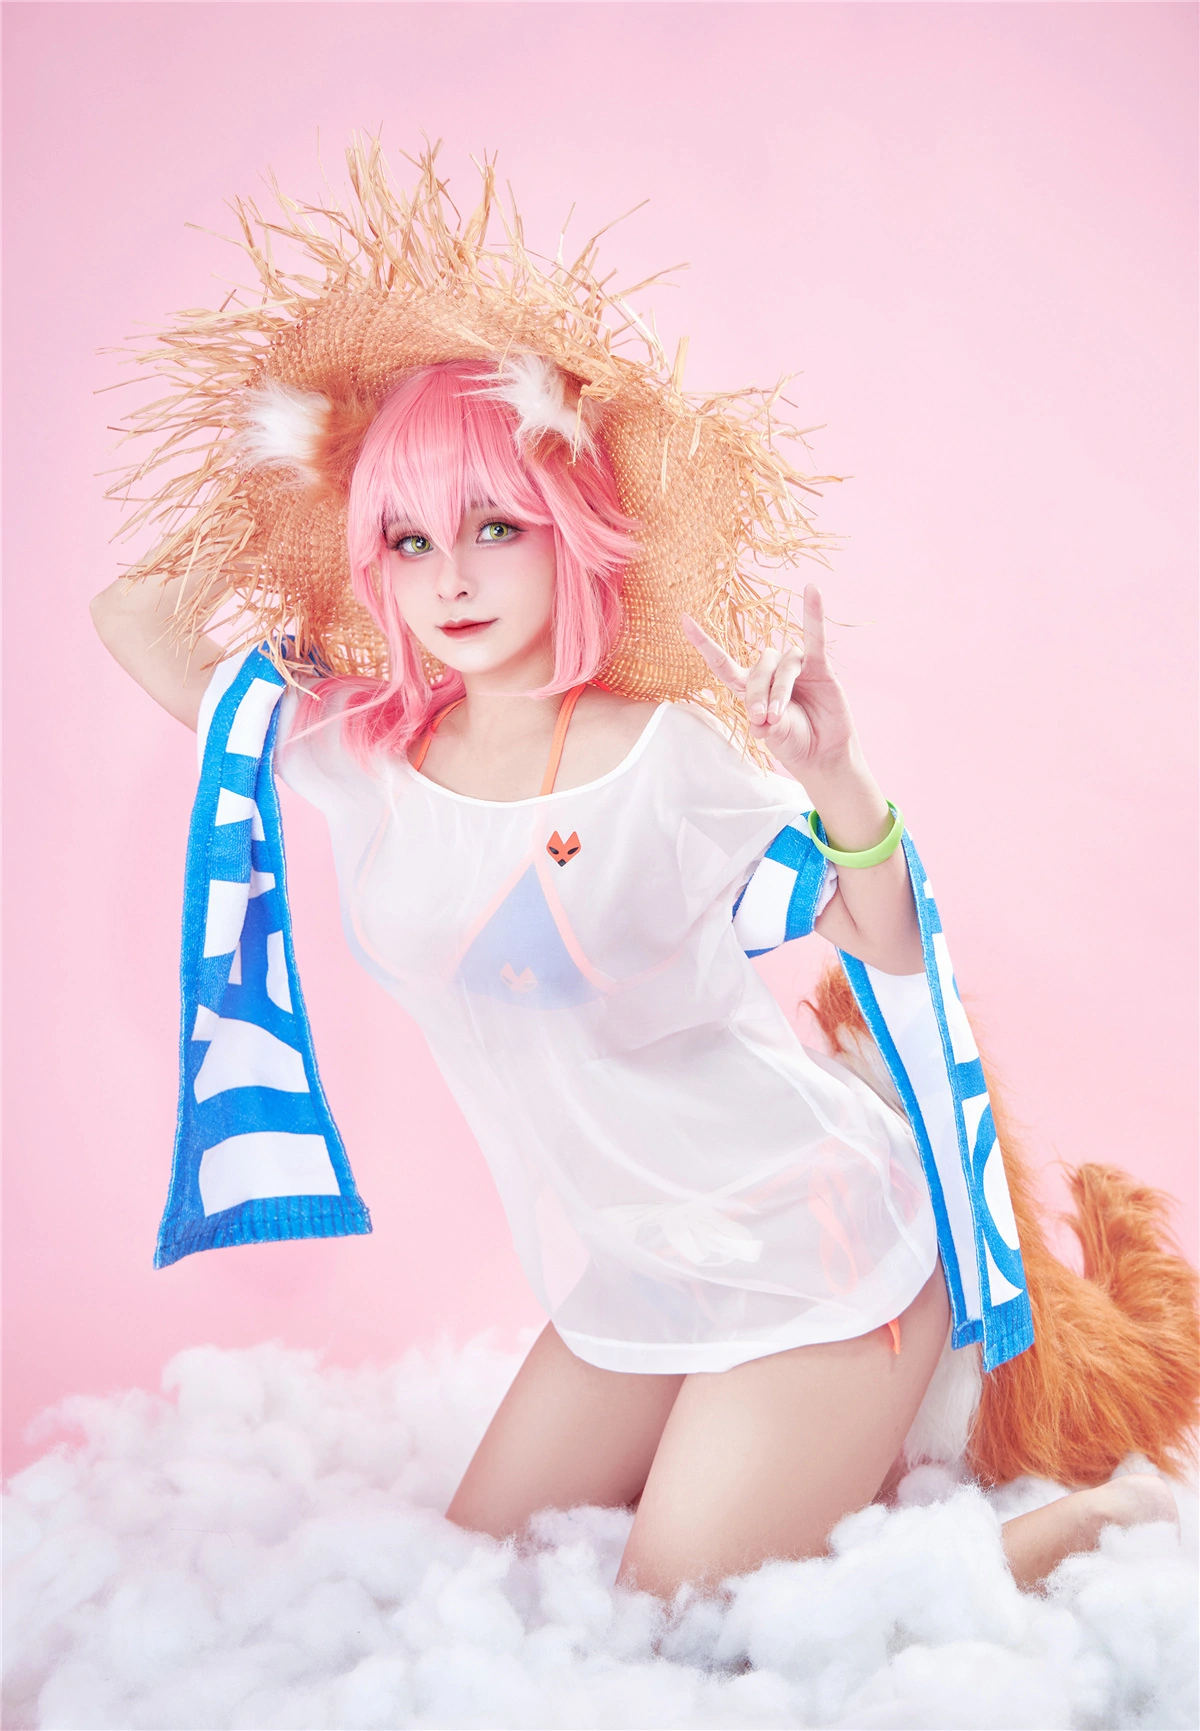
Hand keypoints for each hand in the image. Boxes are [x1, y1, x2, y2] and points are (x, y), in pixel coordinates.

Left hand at [681, 584, 855, 774]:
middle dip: (758, 695)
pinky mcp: (819, 666)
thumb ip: (766, 725)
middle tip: (763, 719)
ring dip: (780, 691)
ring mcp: (794, 667)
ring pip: (783, 668)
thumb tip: (760, 719)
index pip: (722, 663)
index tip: (684, 620)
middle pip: (757, 671)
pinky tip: (812, 590)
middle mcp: (769, 673)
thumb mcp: (772, 736)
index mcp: (748, 688)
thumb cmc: (793, 743)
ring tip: (779, 717)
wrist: (823, 753)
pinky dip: (813, 614)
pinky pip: (815, 637)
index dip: (704, 643)